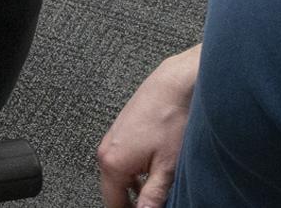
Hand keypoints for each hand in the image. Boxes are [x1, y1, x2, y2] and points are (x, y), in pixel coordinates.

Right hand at [97, 47, 200, 207]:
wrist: (175, 84)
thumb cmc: (172, 119)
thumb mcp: (167, 167)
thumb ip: (153, 196)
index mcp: (112, 163)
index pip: (113, 204)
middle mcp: (106, 150)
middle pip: (115, 189)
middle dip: (133, 201)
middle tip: (155, 204)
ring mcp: (112, 138)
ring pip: (120, 174)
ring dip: (136, 186)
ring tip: (159, 190)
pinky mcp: (122, 129)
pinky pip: (124, 159)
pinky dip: (137, 170)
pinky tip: (156, 169)